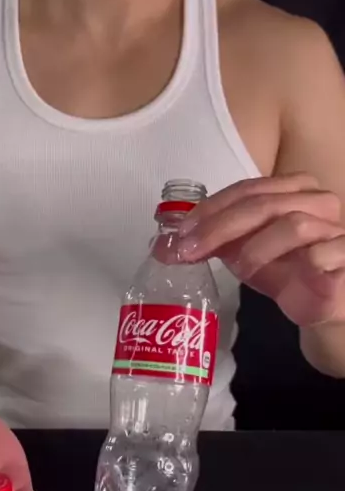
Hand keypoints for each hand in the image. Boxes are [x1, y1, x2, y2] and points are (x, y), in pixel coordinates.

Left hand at [178, 174, 344, 326]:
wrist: (327, 301)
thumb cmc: (287, 270)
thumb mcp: (243, 253)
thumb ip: (211, 243)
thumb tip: (162, 247)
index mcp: (292, 189)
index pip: (246, 190)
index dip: (210, 210)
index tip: (179, 234)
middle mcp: (316, 200)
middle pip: (263, 204)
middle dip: (220, 227)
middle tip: (190, 250)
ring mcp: (335, 226)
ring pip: (294, 224)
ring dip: (256, 247)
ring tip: (238, 269)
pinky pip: (324, 254)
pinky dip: (302, 262)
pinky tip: (286, 278)